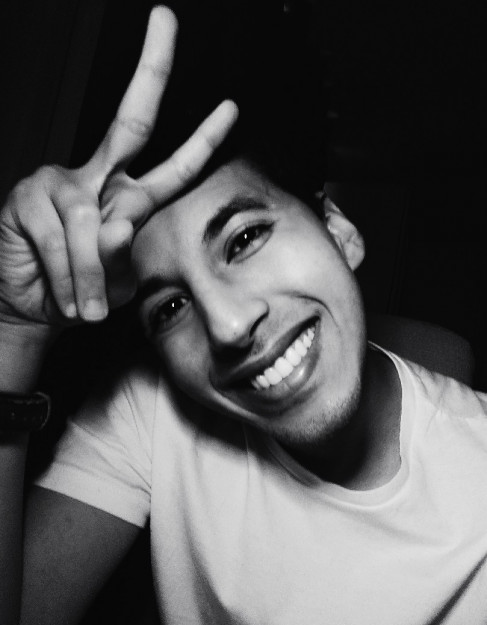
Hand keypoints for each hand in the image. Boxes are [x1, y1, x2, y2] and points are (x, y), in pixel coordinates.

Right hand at [0, 6, 237, 327]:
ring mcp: (61, 182)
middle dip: (153, 68)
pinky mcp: (27, 198)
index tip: (231, 108)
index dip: (202, 139)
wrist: (33, 308)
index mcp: (128, 197)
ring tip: (84, 308)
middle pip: (131, 119)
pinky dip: (66, 276)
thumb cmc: (80, 292)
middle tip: (166, 18)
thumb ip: (122, 259)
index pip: (172, 165)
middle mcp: (98, 178)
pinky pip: (59, 238)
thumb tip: (116, 224)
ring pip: (92, 223)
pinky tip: (64, 294)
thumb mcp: (115, 284)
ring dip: (90, 276)